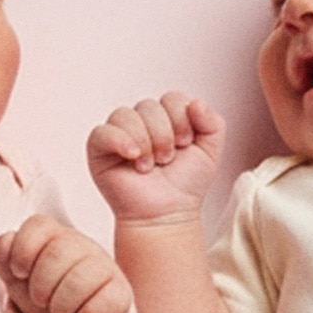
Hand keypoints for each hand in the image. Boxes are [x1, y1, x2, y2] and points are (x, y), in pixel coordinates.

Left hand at [0, 216, 132, 312]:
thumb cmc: (45, 296)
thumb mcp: (17, 278)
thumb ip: (3, 256)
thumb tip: (2, 246)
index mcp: (53, 237)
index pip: (38, 225)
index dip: (23, 249)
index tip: (19, 272)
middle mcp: (80, 246)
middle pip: (58, 251)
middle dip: (41, 284)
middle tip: (40, 301)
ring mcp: (103, 267)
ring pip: (83, 276)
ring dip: (62, 303)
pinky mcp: (120, 293)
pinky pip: (109, 297)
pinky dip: (90, 312)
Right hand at [87, 92, 224, 225]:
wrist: (168, 213)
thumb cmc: (185, 184)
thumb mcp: (210, 151)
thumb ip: (213, 122)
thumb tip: (196, 103)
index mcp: (166, 117)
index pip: (172, 98)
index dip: (181, 119)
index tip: (185, 144)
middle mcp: (141, 122)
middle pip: (149, 106)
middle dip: (163, 134)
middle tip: (167, 159)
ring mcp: (119, 134)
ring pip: (126, 115)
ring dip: (144, 141)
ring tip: (150, 166)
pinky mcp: (99, 149)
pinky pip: (102, 132)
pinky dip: (119, 141)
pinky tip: (133, 156)